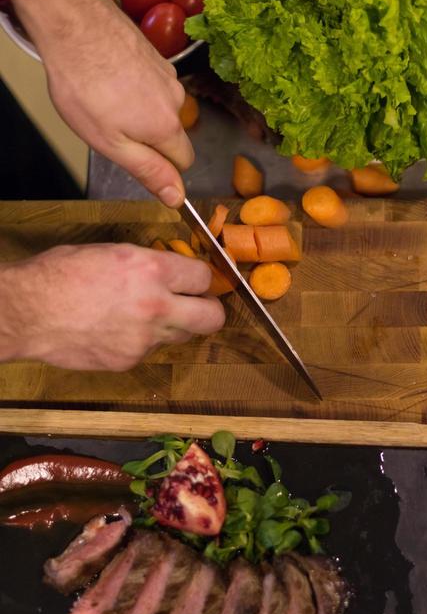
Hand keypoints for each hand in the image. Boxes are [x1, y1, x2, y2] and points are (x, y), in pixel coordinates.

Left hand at [0, 0, 191, 206]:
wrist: (75, 23)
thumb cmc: (85, 87)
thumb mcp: (111, 143)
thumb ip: (148, 172)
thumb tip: (177, 197)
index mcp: (167, 127)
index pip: (184, 162)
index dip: (161, 167)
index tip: (133, 157)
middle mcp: (176, 100)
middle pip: (173, 133)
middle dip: (149, 137)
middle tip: (111, 127)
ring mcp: (168, 74)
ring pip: (162, 107)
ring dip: (141, 109)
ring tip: (106, 98)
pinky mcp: (157, 56)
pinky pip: (153, 84)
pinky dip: (136, 86)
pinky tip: (110, 77)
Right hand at [0, 244, 224, 370]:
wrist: (26, 313)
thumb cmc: (59, 274)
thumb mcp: (110, 252)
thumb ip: (146, 264)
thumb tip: (168, 271)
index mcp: (151, 270)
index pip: (203, 276)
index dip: (202, 278)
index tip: (197, 280)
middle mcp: (156, 306)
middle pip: (212, 317)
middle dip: (210, 310)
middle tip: (199, 305)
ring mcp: (144, 339)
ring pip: (182, 336)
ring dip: (174, 326)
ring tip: (146, 315)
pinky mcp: (129, 360)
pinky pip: (150, 350)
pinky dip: (141, 342)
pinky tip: (116, 330)